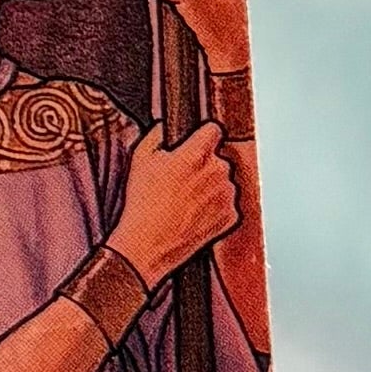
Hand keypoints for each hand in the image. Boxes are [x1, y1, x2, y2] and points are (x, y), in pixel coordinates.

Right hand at [113, 117, 239, 292]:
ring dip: (211, 187)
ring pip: (224, 182)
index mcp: (197, 154)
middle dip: (204, 165)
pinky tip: (193, 213)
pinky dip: (214, 208)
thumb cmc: (144, 203)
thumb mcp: (140, 159)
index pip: (214, 130)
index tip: (197, 141)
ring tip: (186, 200)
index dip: (203, 135)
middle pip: (218, 158)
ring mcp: (227, 196)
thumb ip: (156, 135)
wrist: (149, 244)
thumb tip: (163, 127)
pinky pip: (226, 205)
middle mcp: (218, 172)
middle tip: (182, 179)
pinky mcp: (230, 217)